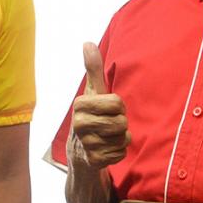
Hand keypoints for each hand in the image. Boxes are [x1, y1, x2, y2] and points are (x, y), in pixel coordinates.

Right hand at [69, 42, 130, 168]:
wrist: (80, 151)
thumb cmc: (91, 114)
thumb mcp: (93, 91)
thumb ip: (93, 68)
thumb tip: (87, 42)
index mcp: (80, 104)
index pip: (117, 103)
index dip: (118, 106)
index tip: (108, 109)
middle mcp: (79, 124)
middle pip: (121, 122)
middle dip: (121, 123)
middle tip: (108, 124)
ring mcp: (86, 143)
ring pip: (123, 138)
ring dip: (121, 138)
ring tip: (108, 136)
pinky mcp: (94, 160)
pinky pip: (121, 153)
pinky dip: (118, 152)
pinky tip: (106, 149)